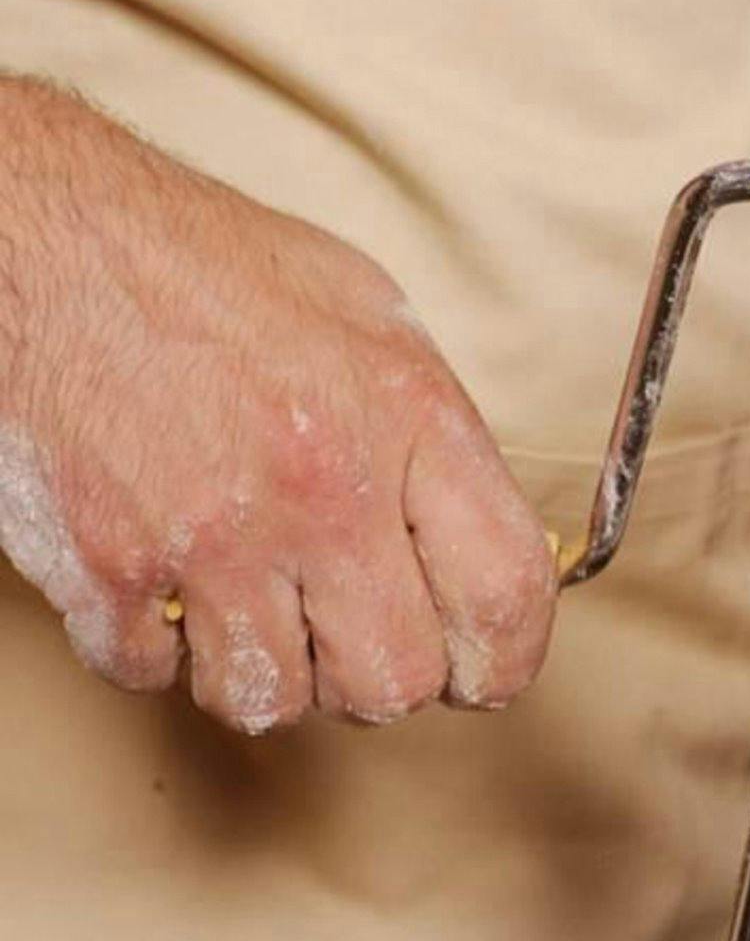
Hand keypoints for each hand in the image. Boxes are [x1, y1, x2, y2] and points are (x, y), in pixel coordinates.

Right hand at [0, 80, 554, 732]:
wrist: (50, 238)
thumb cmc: (206, 267)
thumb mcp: (370, 318)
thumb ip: (431, 437)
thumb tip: (474, 534)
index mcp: (409, 420)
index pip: (506, 593)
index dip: (507, 658)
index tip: (487, 670)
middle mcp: (323, 489)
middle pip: (393, 682)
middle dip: (376, 676)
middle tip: (352, 634)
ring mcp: (212, 538)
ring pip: (272, 702)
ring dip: (267, 668)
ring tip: (252, 598)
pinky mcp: (106, 569)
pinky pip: (154, 676)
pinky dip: (157, 649)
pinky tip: (166, 579)